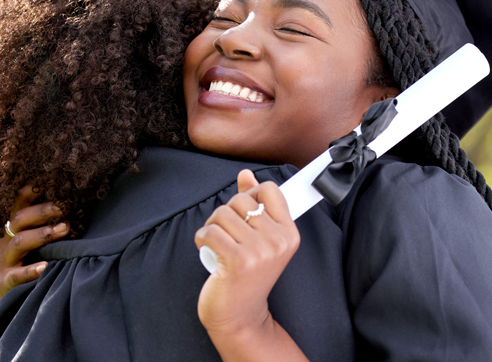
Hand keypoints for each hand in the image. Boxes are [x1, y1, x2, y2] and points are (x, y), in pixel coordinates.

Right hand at [0, 184, 67, 315]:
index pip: (18, 206)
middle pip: (19, 220)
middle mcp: (6, 243)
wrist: (3, 307)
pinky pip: (16, 275)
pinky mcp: (4, 282)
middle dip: (42, 211)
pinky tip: (46, 268)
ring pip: (18, 242)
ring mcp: (2, 262)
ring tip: (64, 229)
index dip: (29, 192)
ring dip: (42, 234)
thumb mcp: (33, 249)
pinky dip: (31, 270)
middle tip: (65, 207)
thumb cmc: (26, 270)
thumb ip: (47, 232)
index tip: (45, 181)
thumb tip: (77, 214)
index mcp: (13, 231)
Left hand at [194, 169, 303, 360]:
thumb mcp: (257, 239)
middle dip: (225, 214)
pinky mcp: (238, 261)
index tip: (243, 216)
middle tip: (226, 235)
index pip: (269, 190)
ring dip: (212, 227)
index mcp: (289, 233)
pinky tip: (208, 250)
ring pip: (222, 214)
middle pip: (241, 200)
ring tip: (217, 244)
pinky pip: (209, 231)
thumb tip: (245, 174)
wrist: (240, 317)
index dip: (249, 196)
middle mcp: (278, 241)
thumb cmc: (247, 276)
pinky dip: (202, 239)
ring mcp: (259, 252)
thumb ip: (254, 204)